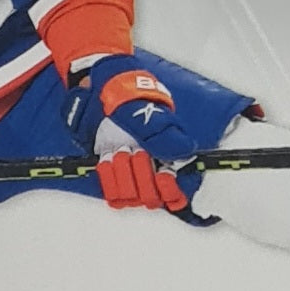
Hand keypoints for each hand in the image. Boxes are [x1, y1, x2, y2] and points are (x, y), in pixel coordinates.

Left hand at [63, 55, 195, 211]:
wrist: (104, 93)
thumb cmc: (132, 100)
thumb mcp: (151, 114)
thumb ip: (166, 136)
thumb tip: (185, 153)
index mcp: (168, 158)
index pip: (175, 194)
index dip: (169, 190)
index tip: (161, 175)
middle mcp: (150, 170)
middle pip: (151, 197)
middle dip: (141, 176)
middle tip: (134, 152)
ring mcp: (130, 172)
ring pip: (130, 196)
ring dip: (122, 175)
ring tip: (118, 153)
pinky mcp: (111, 172)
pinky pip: (112, 192)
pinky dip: (108, 178)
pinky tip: (107, 161)